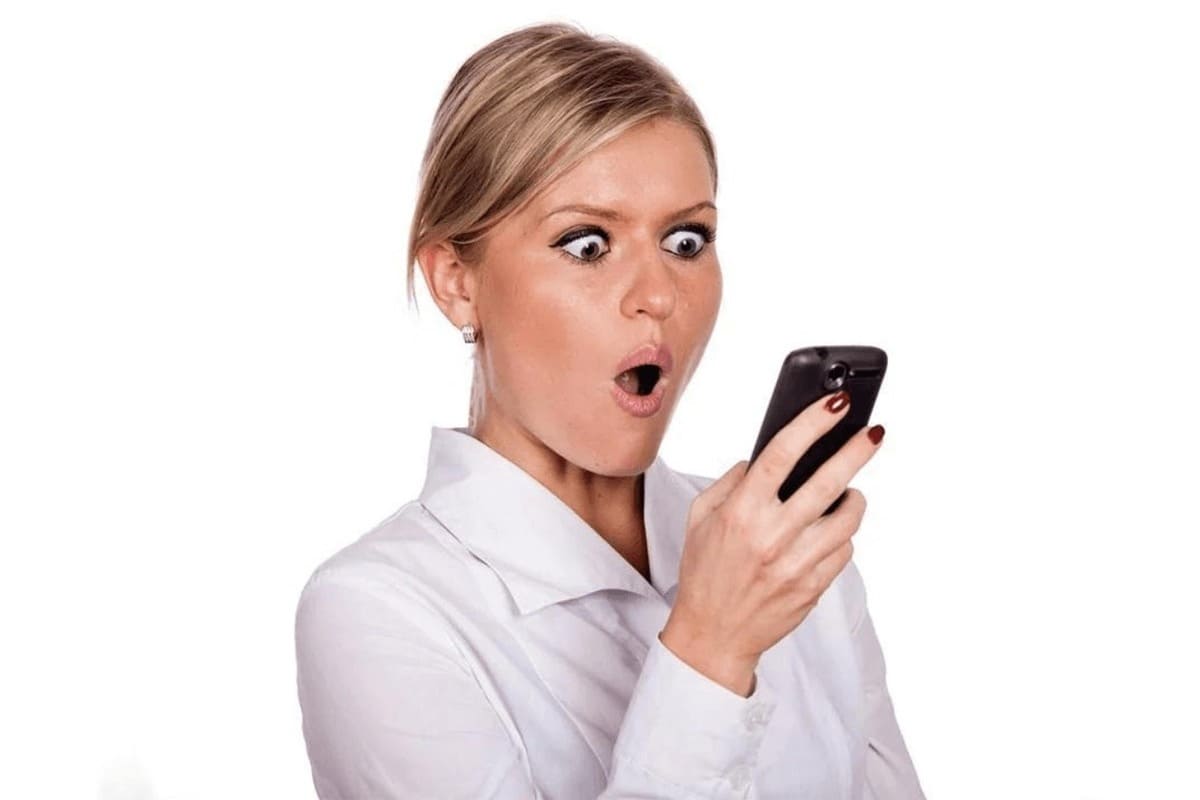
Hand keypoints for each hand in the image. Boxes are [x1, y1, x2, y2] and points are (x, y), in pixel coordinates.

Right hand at [659, 390, 883, 696]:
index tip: (835, 404)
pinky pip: (844, 551)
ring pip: (848, 519)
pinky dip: (841, 537)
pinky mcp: (813, 587)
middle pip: (828, 482)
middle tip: (874, 433)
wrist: (714, 635)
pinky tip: (827, 534)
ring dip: (854, 499)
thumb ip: (730, 482)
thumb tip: (761, 457)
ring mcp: (796, 564)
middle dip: (857, 451)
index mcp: (741, 512)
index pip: (782, 454)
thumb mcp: (700, 518)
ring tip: (849, 493)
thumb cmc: (704, 572)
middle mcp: (771, 536)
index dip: (812, 423)